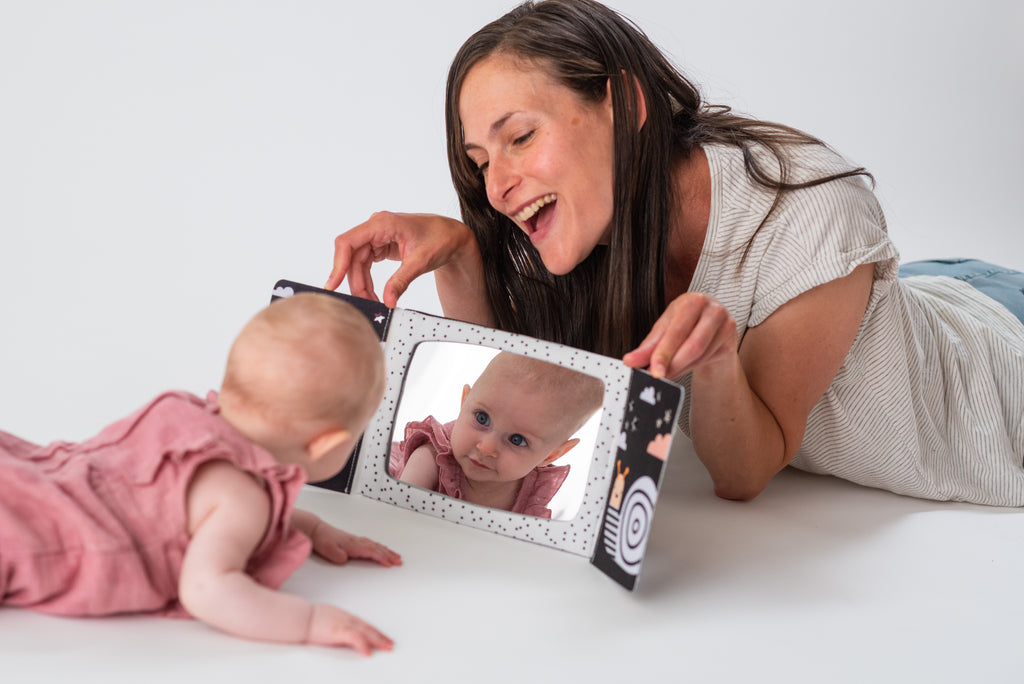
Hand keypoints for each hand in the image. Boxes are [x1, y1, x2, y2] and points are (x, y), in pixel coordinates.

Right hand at [306, 603, 393, 653]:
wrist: (299, 617)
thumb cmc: (307, 619)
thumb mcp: (324, 619)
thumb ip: (333, 624)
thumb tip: (336, 631)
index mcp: (343, 616)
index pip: (364, 624)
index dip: (375, 631)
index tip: (383, 636)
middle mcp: (347, 619)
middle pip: (369, 628)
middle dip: (381, 636)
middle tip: (391, 644)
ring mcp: (343, 625)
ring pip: (366, 633)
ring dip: (378, 641)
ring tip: (387, 648)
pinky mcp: (338, 632)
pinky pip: (355, 638)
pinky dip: (363, 645)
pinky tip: (368, 653)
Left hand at [309, 521, 401, 567]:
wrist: (317, 530)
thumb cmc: (323, 539)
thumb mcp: (328, 549)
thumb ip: (337, 555)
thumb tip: (344, 558)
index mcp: (354, 545)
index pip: (371, 552)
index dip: (381, 558)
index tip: (390, 564)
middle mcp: (358, 542)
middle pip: (377, 548)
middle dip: (389, 555)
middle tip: (399, 562)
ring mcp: (357, 541)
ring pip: (376, 546)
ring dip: (387, 551)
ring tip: (396, 556)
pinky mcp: (355, 541)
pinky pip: (372, 544)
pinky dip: (380, 547)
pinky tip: (382, 549)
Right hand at [326, 211, 474, 307]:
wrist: (451, 236)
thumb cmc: (440, 240)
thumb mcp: (421, 262)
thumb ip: (401, 281)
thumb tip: (388, 301)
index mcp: (383, 223)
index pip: (348, 242)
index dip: (337, 264)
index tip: (333, 284)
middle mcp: (375, 227)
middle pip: (351, 257)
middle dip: (355, 282)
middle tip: (365, 303)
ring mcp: (376, 236)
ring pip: (356, 263)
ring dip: (361, 284)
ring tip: (372, 302)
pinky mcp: (379, 245)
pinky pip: (365, 264)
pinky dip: (367, 280)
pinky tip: (373, 294)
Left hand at [622, 292, 737, 379]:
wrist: (713, 325)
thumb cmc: (687, 323)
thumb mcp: (665, 330)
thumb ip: (649, 346)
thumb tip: (631, 361)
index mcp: (692, 301)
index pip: (675, 331)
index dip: (663, 353)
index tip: (652, 370)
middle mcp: (712, 309)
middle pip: (693, 344)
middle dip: (673, 364)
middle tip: (659, 377)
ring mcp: (726, 324)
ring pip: (702, 354)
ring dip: (681, 368)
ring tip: (668, 374)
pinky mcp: (732, 339)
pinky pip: (710, 359)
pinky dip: (693, 367)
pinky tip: (684, 367)